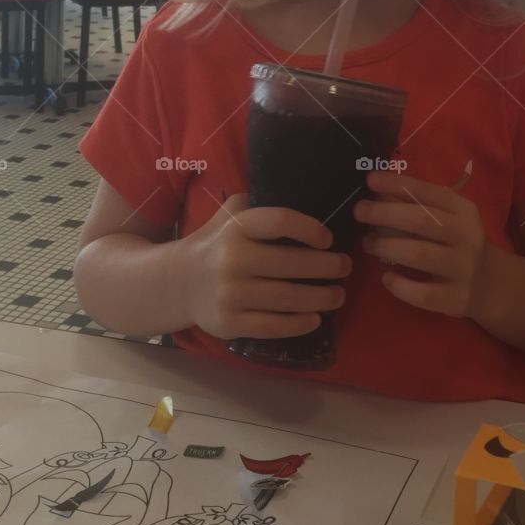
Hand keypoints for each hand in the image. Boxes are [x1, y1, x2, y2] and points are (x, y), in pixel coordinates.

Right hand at [177, 194, 352, 340]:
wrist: (179, 281)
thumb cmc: (218, 241)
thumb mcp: (232, 212)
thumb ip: (262, 203)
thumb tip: (308, 197)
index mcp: (236, 226)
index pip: (279, 222)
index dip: (309, 228)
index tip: (328, 239)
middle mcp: (232, 258)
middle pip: (290, 264)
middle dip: (327, 267)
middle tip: (345, 267)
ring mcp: (229, 293)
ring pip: (286, 298)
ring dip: (320, 298)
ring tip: (338, 295)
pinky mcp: (228, 322)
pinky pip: (272, 326)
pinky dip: (299, 324)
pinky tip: (315, 318)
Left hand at [353, 171, 485, 316]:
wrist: (488, 284)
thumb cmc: (455, 242)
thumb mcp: (445, 218)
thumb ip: (415, 204)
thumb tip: (377, 190)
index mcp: (463, 210)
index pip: (428, 192)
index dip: (397, 184)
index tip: (370, 180)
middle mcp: (467, 236)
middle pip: (421, 220)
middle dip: (385, 213)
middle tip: (359, 211)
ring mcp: (463, 268)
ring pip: (419, 254)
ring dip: (387, 245)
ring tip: (368, 243)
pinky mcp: (457, 298)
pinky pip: (423, 294)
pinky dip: (400, 286)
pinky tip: (386, 278)